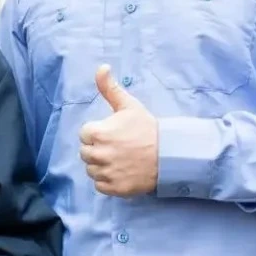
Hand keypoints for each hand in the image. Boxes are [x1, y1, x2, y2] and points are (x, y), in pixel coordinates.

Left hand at [78, 65, 158, 197]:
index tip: (113, 133)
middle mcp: (98, 154)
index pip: (85, 134)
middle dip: (98, 149)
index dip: (98, 132)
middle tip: (117, 147)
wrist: (170, 155)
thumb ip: (109, 88)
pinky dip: (108, 180)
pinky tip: (121, 172)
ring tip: (120, 159)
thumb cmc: (148, 129)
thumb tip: (101, 67)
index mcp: (98, 133)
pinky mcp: (114, 189)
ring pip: (91, 170)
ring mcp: (106, 173)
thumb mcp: (128, 106)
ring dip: (101, 165)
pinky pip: (100, 185)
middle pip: (85, 153)